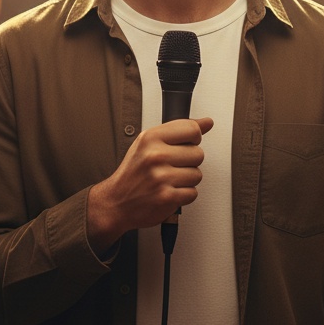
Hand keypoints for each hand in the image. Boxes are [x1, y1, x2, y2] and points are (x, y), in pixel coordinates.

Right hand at [87, 116, 213, 253]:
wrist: (116, 202)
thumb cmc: (133, 172)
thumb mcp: (149, 143)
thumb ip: (178, 130)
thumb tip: (207, 122)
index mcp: (151, 138)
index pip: (192, 129)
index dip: (193, 138)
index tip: (186, 143)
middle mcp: (156, 156)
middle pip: (198, 154)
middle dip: (189, 162)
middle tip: (172, 166)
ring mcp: (161, 177)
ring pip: (197, 174)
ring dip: (187, 180)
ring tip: (170, 179)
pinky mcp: (167, 197)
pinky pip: (193, 193)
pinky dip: (184, 195)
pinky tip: (169, 191)